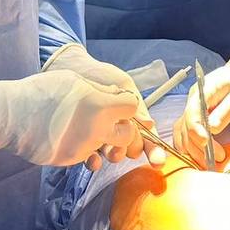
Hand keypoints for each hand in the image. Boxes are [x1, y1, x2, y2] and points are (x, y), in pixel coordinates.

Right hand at [0, 69, 141, 166]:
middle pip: (128, 135)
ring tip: (84, 126)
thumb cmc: (42, 91)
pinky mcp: (70, 160)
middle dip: (123, 128)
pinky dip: (82, 146)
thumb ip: (101, 90)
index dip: (126, 104)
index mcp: (101, 106)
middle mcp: (97, 130)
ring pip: (106, 148)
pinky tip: (67, 134)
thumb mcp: (75, 80)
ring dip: (102, 139)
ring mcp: (83, 148)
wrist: (11, 115)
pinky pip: (85, 154)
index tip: (117, 102)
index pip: (133, 107)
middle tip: (109, 120)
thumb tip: (117, 95)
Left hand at [46, 44, 164, 166]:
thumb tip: (150, 124)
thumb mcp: (123, 84)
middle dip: (133, 150)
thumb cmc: (100, 74)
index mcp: (131, 115)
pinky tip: (94, 158)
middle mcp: (118, 127)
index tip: (157, 161)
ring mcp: (101, 135)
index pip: (147, 136)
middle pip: (131, 148)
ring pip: (113, 154)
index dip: (153, 149)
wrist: (72, 68)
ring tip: (112, 151)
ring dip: (115, 155)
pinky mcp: (82, 140)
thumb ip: (136, 104)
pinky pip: (91, 158)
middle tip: (130, 148)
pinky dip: (94, 161)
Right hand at [172, 58, 229, 164]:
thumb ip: (227, 109)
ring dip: (192, 150)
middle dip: (198, 146)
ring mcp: (191, 108)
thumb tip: (212, 128)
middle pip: (186, 126)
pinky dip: (188, 146)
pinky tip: (196, 157)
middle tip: (217, 158)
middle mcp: (192, 100)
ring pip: (183, 132)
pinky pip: (184, 133)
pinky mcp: (194, 115)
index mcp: (203, 90)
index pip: (192, 113)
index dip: (196, 130)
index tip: (207, 143)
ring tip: (208, 163)